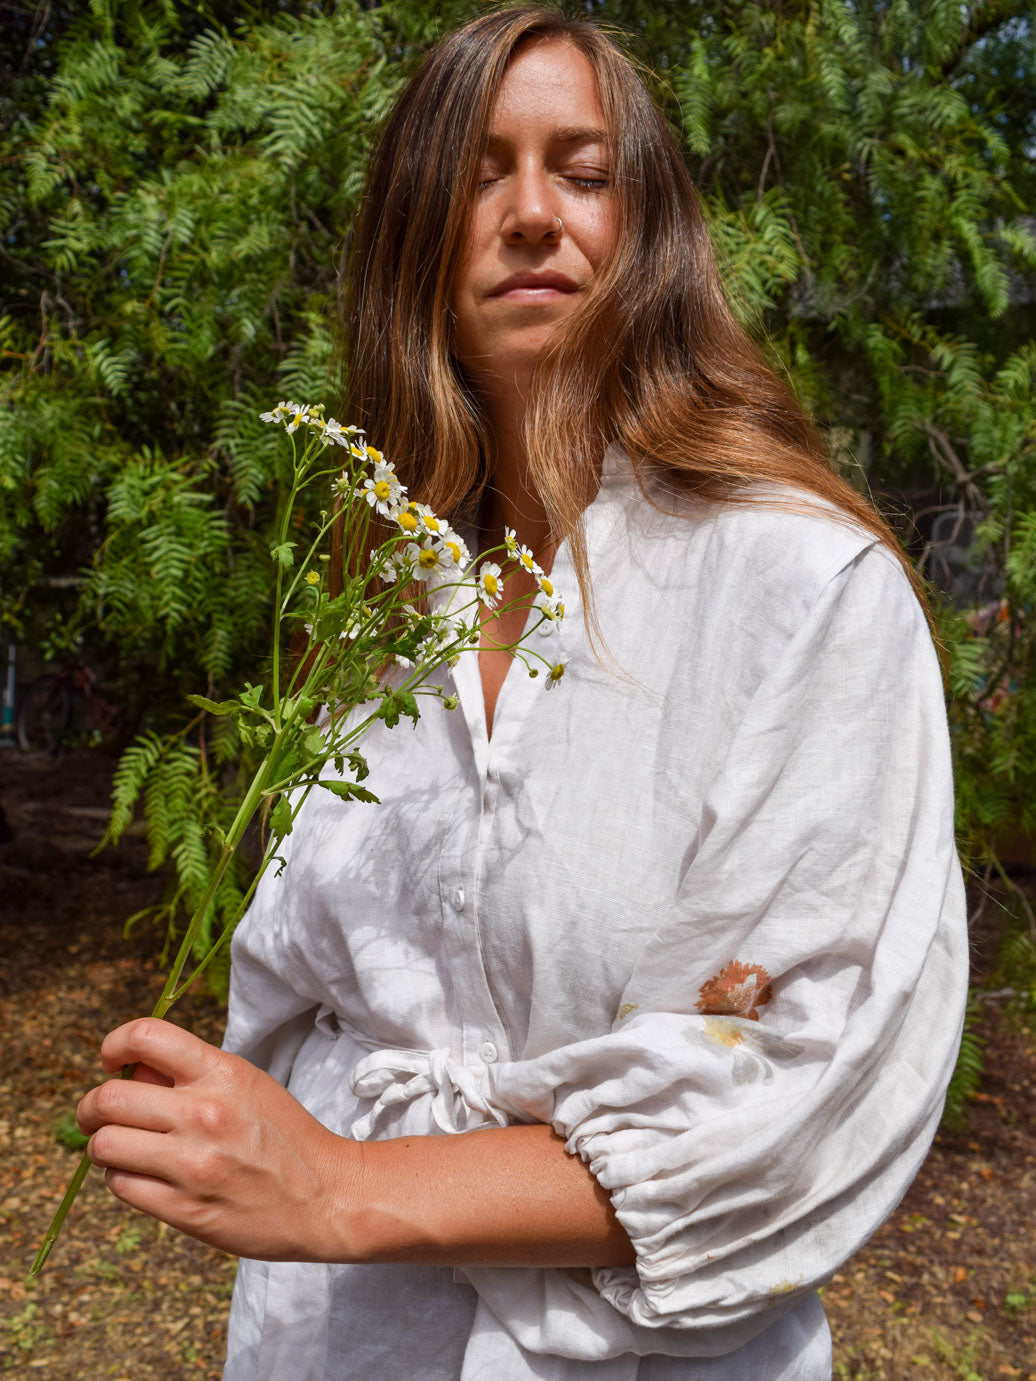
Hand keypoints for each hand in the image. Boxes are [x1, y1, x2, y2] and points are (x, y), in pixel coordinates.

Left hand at [77, 1018, 356, 1260]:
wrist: (325, 1196)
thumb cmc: (284, 1136)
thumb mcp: (247, 1084)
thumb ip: (191, 1074)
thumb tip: (131, 1070)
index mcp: (221, 1073)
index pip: (144, 1036)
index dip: (114, 1045)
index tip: (112, 1061)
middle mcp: (203, 1113)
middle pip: (108, 1099)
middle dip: (91, 1108)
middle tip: (97, 1116)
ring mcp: (191, 1164)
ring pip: (105, 1146)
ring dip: (104, 1146)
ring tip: (123, 1149)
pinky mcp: (184, 1209)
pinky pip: (121, 1187)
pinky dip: (123, 1179)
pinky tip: (144, 1176)